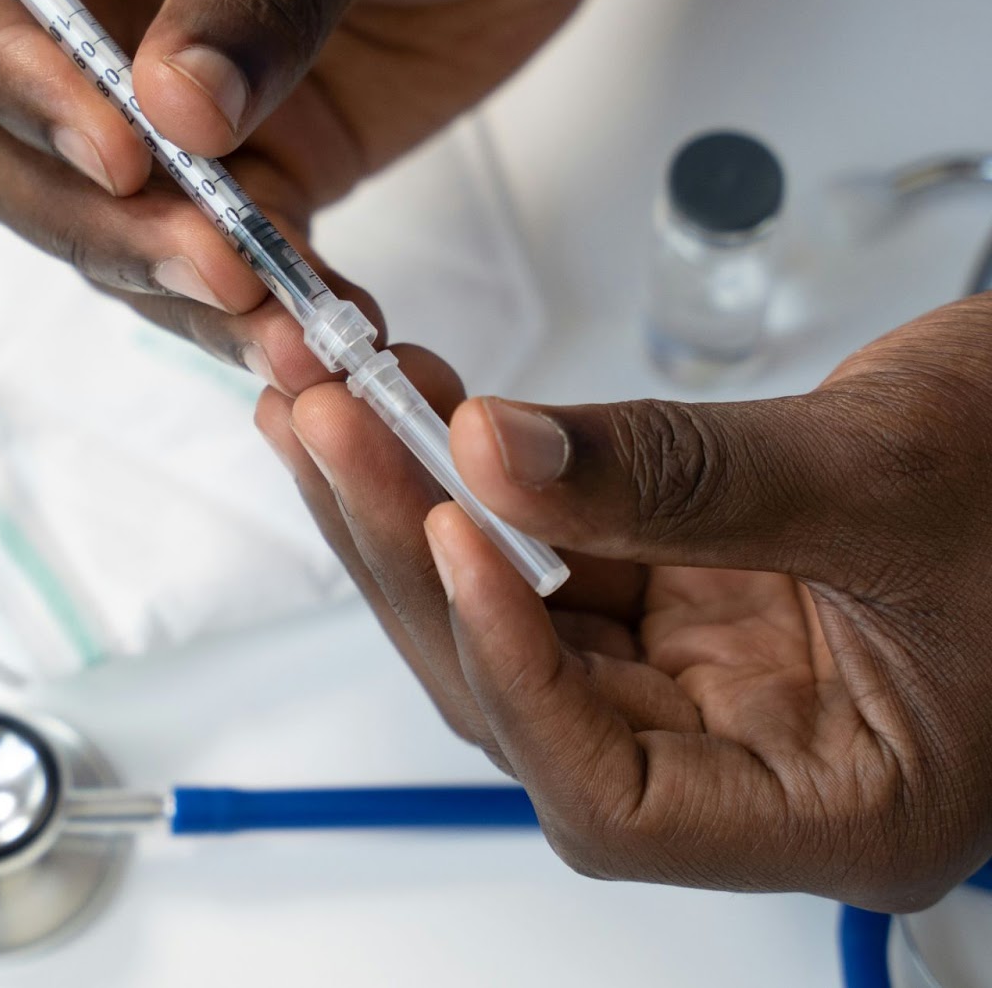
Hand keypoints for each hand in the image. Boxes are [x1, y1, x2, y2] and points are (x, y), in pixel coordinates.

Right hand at [0, 0, 609, 391]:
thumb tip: (176, 108)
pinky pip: (212, 271)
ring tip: (288, 333)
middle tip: (213, 262)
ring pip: (100, 232)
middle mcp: (83, 19)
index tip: (116, 144)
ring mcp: (154, 116)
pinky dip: (262, 317)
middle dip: (95, 223)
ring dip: (185, 295)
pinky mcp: (238, 184)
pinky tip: (329, 334)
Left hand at [258, 295, 991, 912]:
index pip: (618, 801)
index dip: (515, 674)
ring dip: (418, 514)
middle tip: (335, 436)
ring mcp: (710, 684)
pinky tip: (412, 411)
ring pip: (518, 625)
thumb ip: (682, 478)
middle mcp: (754, 763)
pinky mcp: (683, 604)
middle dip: (419, 562)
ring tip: (334, 411)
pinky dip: (478, 486)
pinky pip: (551, 558)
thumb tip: (492, 454)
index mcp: (841, 806)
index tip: (451, 536)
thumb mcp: (882, 470)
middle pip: (530, 700)